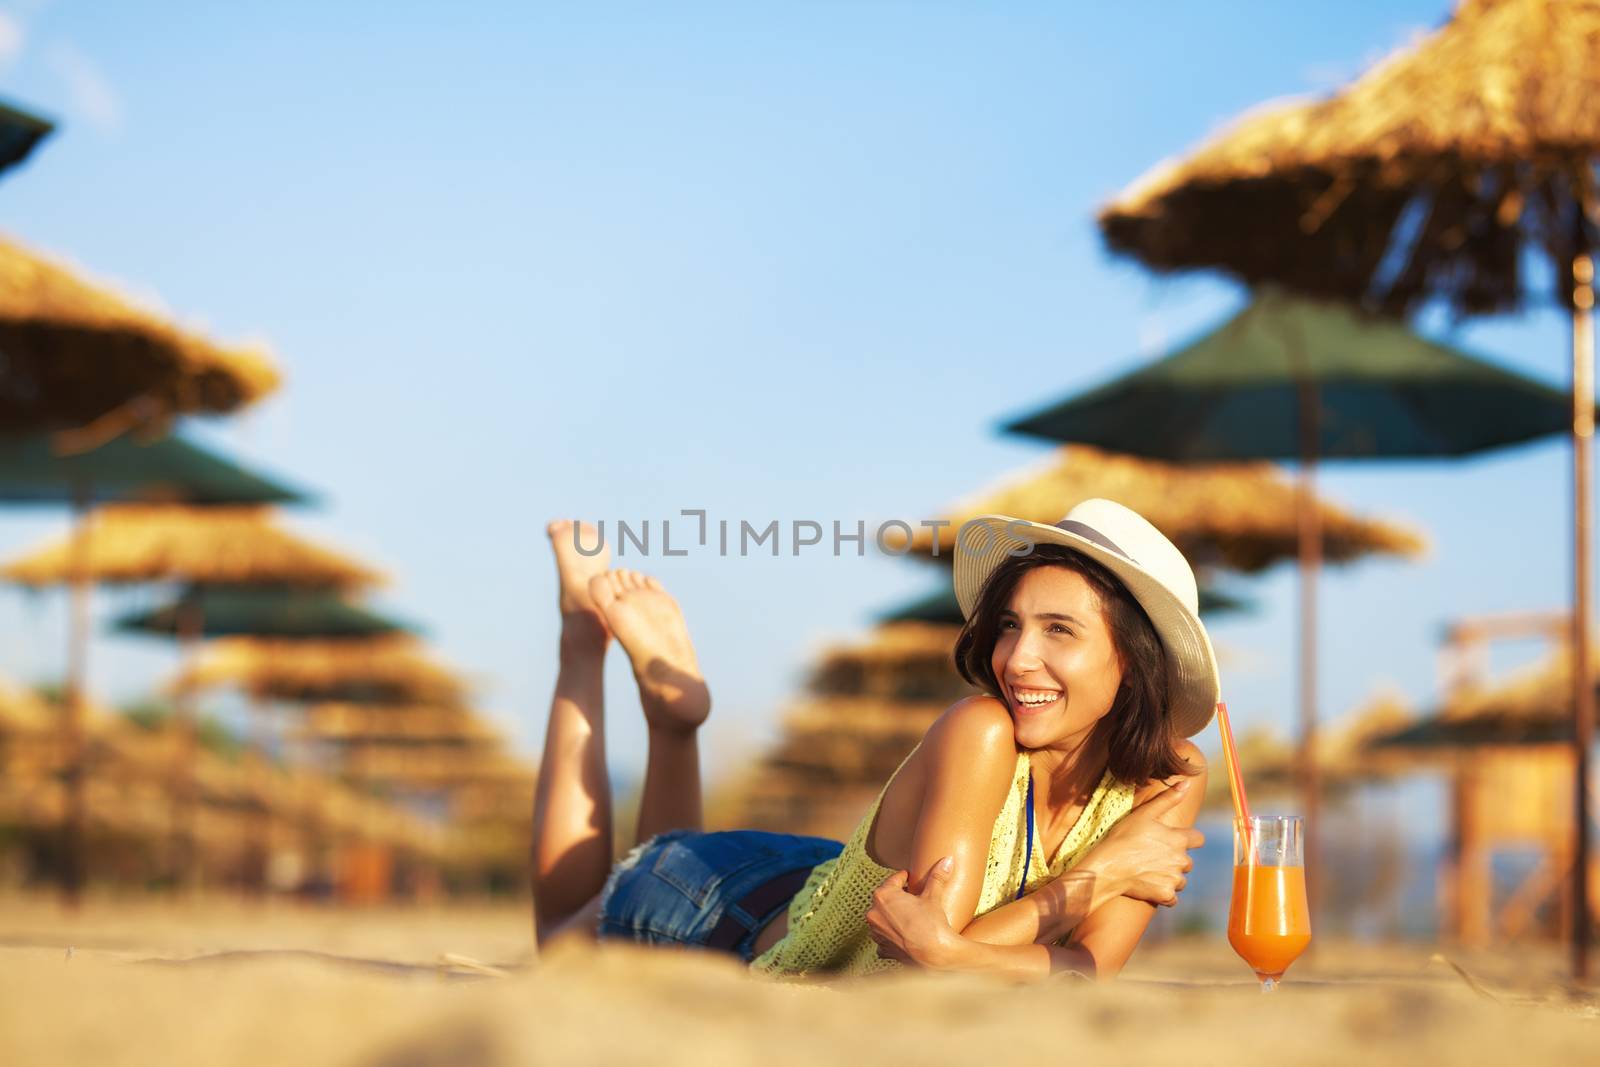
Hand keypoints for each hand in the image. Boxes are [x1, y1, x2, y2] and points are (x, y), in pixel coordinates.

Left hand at [864, 856, 963, 966]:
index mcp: (883, 896)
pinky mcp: (882, 948)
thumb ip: (937, 876)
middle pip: (885, 898)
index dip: (904, 878)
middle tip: (912, 897)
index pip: (893, 880)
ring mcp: (876, 932)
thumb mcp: (933, 897)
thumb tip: (947, 860)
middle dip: (897, 897)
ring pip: (882, 918)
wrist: (935, 955)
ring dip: (891, 916)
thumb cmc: (932, 923)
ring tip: (908, 916)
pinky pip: (883, 938)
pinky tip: (902, 935)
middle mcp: (874, 913)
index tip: (911, 878)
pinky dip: (890, 935)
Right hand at [1081, 778, 1203, 907]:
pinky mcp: (1166, 895)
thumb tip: (1187, 782)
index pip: (1198, 839)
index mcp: (1178, 840)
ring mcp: (1174, 879)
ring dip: (1170, 876)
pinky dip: (1164, 893)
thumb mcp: (1144, 814)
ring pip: (1180, 879)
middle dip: (1175, 859)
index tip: (1172, 840)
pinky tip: (1149, 885)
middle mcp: (1181, 860)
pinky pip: (1172, 897)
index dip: (1187, 839)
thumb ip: (1168, 799)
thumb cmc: (1123, 838)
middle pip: (1187, 861)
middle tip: (1152, 856)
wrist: (1107, 867)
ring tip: (1148, 870)